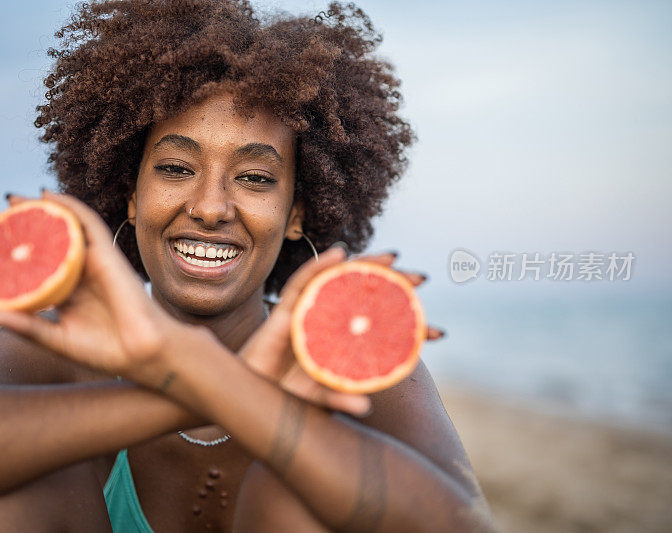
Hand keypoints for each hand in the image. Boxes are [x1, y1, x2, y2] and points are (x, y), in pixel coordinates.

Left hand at [0, 191, 182, 385]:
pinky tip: (47, 196)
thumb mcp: (55, 339)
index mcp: (64, 293)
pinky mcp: (107, 253)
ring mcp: (92, 261)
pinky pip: (87, 222)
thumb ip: (25, 326)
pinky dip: (69, 206)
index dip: (3, 255)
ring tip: (9, 201)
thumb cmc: (105, 351)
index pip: (29, 268)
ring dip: (36, 211)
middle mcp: (76, 274)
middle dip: (12, 229)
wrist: (142, 353)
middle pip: (41, 244)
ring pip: (61, 229)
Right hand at [239, 246, 443, 416]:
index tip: (437, 332)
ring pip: (339, 282)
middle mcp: (328, 325)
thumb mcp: (316, 399)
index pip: (379, 330)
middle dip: (394, 285)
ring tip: (392, 256)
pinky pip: (301, 282)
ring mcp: (307, 314)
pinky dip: (319, 265)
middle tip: (422, 280)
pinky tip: (339, 253)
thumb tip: (367, 406)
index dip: (408, 329)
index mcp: (342, 346)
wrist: (247, 399)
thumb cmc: (282, 399)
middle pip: (364, 297)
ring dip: (365, 265)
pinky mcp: (283, 311)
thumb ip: (338, 398)